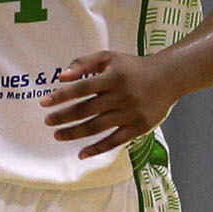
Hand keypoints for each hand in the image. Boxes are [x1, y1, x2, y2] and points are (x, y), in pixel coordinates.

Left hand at [40, 50, 179, 159]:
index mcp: (113, 77)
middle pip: (87, 110)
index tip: (44, 103)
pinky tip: (82, 153)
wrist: (168, 78)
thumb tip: (61, 77)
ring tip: (58, 135)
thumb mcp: (109, 58)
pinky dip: (98, 148)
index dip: (62, 96)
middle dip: (64, 117)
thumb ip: (84, 63)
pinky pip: (115, 141)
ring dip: (75, 133)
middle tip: (48, 122)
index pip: (82, 88)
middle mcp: (121, 96)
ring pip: (98, 127)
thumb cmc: (132, 67)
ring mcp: (130, 113)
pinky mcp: (138, 127)